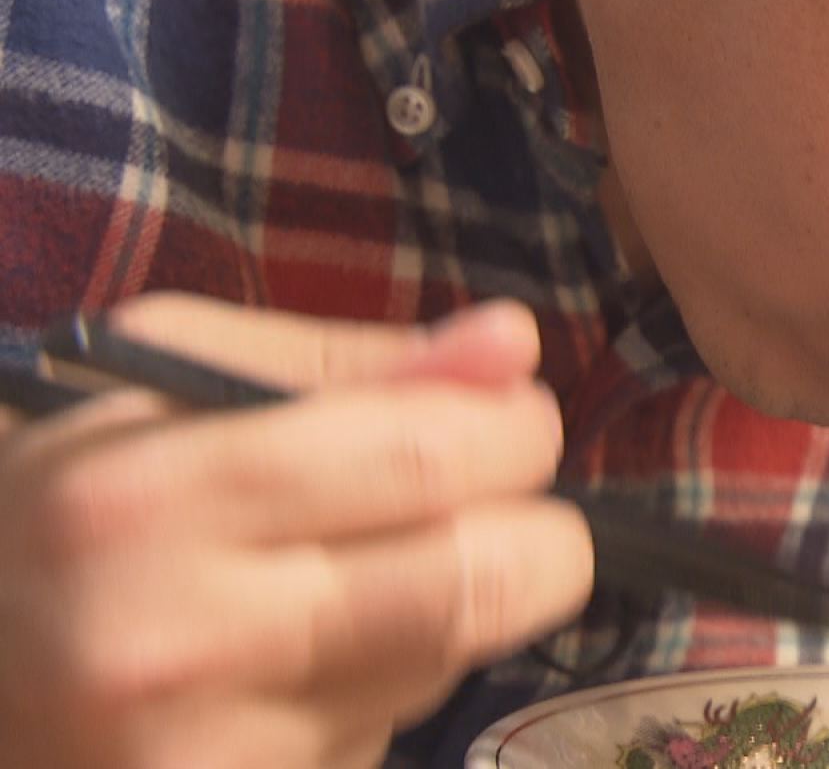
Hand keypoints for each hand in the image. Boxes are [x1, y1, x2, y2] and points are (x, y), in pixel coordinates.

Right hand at [0, 294, 593, 768]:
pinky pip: (385, 735)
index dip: (516, 429)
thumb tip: (514, 346)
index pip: (428, 460)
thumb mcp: (153, 381)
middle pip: (481, 583)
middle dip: (536, 530)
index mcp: (146, 500)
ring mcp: (207, 758)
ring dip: (453, 603)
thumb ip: (340, 359)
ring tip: (359, 570)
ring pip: (448, 663)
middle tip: (495, 497)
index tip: (512, 416)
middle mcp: (178, 643)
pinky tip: (305, 656)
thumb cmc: (48, 499)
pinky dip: (385, 683)